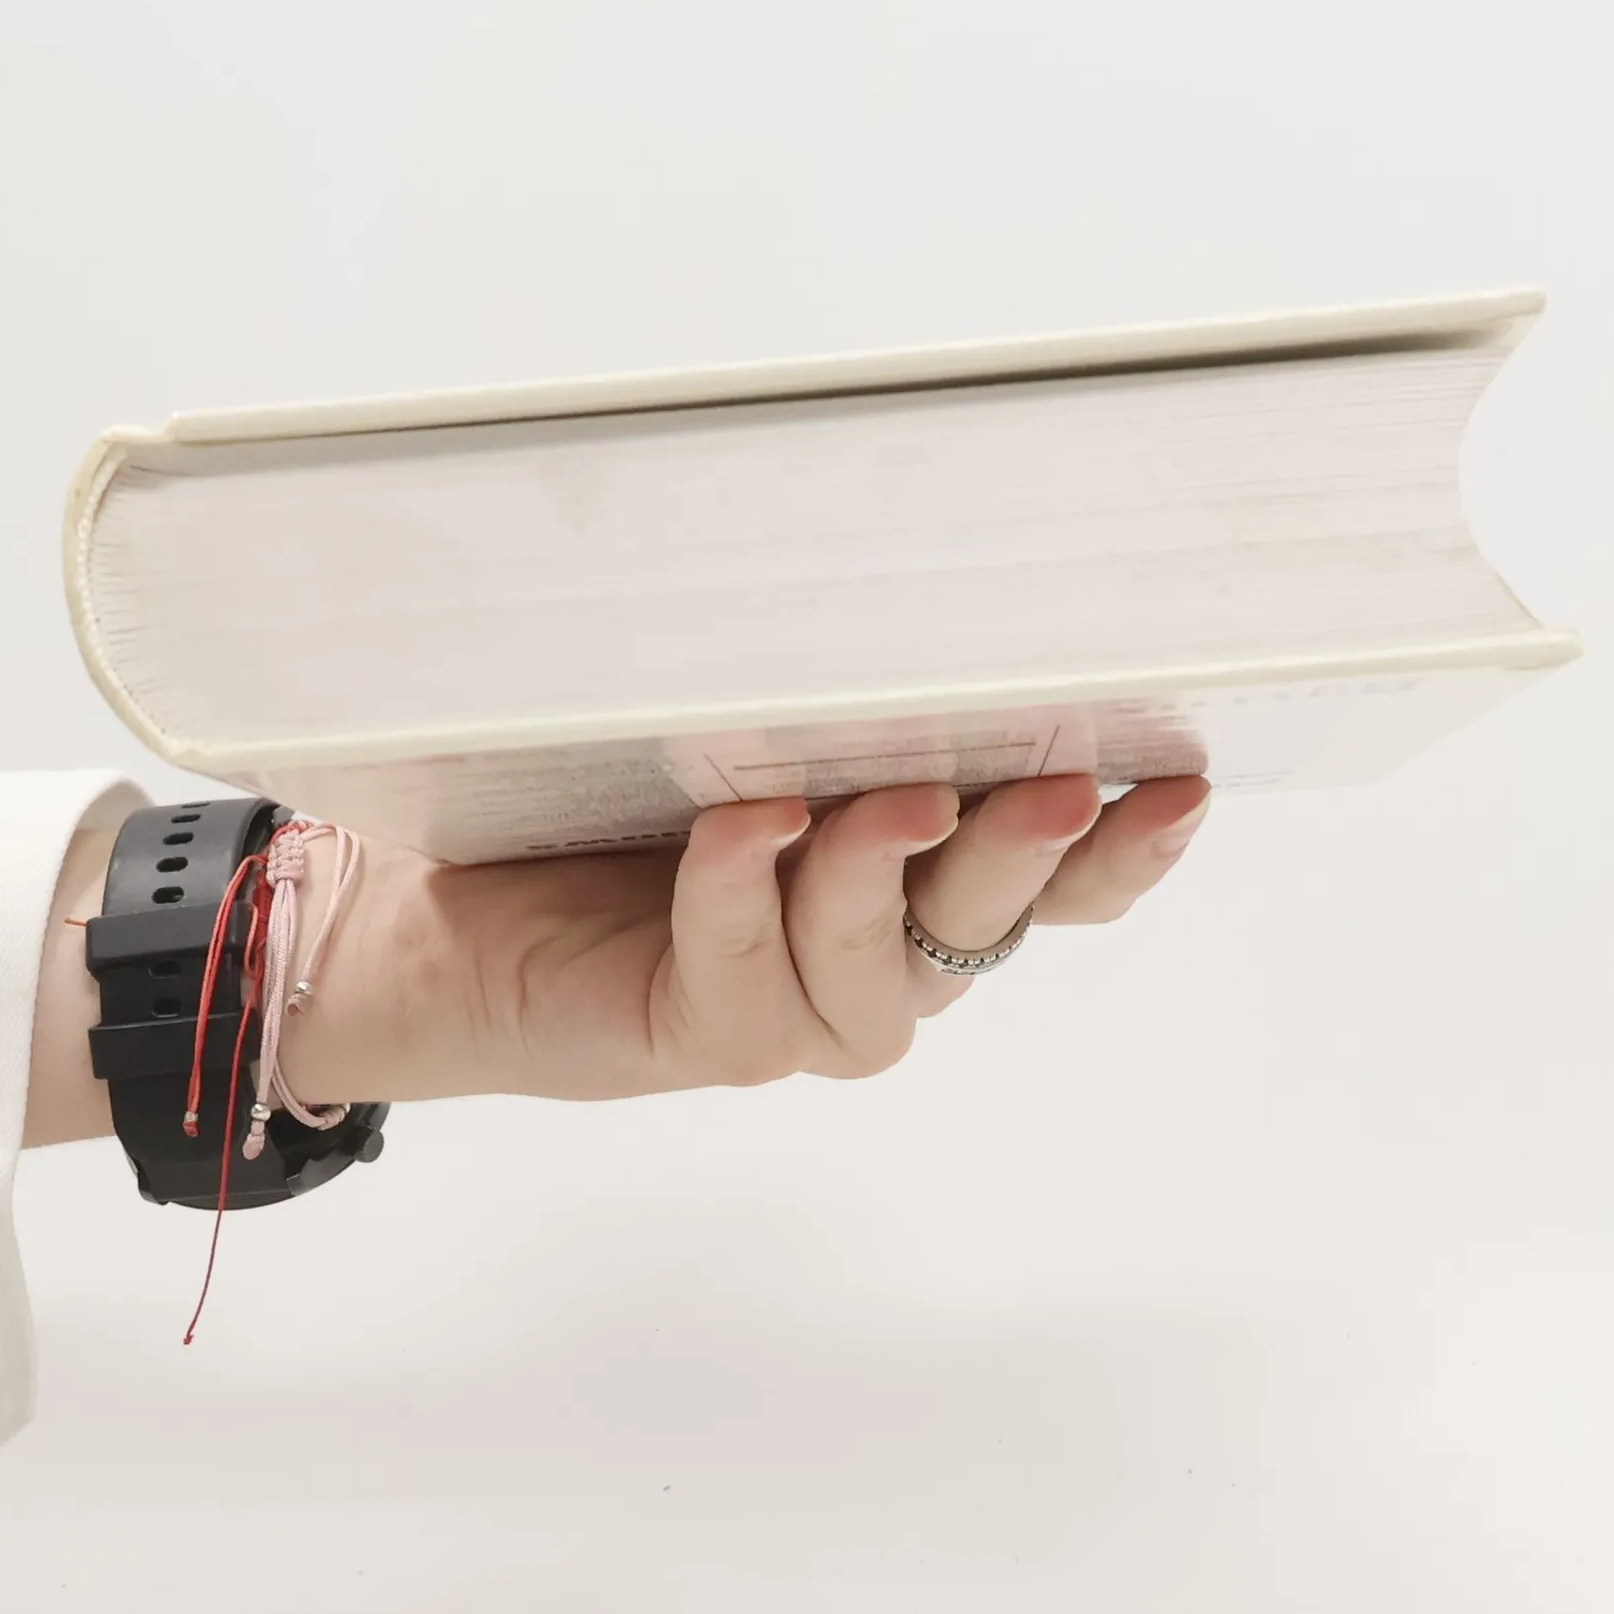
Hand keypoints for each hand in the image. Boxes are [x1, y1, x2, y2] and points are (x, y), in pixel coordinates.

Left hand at [295, 773, 1209, 1105]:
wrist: (429, 897)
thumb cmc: (587, 797)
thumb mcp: (727, 722)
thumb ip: (816, 696)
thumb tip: (893, 575)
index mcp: (905, 881)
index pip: (1049, 885)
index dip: (1126, 852)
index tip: (1183, 783)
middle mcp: (868, 958)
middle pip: (991, 928)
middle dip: (1031, 858)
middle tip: (1062, 788)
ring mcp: (791, 1010)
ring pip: (883, 973)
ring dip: (885, 880)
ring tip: (886, 798)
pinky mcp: (701, 1038)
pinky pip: (747, 982)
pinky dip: (747, 897)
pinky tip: (741, 827)